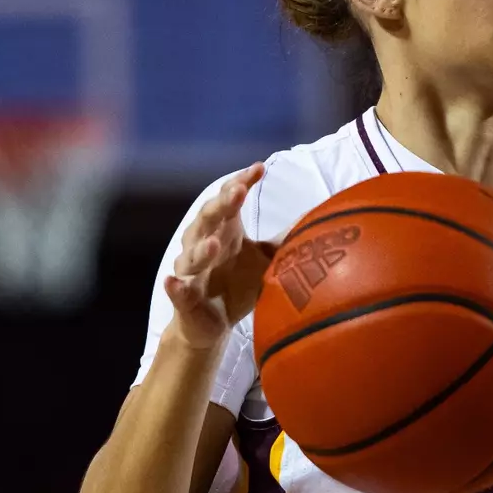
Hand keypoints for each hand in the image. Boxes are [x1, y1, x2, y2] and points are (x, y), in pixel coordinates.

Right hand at [164, 163, 275, 349]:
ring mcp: (192, 272)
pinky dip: (176, 287)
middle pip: (209, 218)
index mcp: (225, 230)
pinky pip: (178, 292)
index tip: (258, 169)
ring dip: (202, 249)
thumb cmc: (237, 284)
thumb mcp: (267, 259)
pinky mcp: (185, 300)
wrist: (212, 324)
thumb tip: (319, 217)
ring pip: (192, 256)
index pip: (230, 198)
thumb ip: (286, 239)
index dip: (241, 182)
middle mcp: (203, 244)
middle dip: (221, 205)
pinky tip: (173, 282)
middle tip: (237, 193)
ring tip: (215, 244)